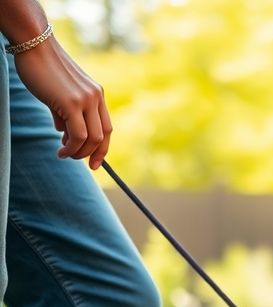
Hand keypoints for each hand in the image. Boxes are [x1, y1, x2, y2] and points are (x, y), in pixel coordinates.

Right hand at [13, 36, 111, 168]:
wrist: (35, 46)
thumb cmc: (42, 69)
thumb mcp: (59, 94)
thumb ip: (65, 114)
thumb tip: (64, 134)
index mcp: (97, 95)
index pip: (107, 128)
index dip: (102, 148)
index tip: (94, 163)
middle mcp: (96, 97)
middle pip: (103, 136)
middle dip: (93, 154)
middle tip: (78, 162)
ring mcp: (86, 100)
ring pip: (92, 138)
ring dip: (79, 152)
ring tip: (64, 155)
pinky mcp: (72, 103)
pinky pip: (78, 134)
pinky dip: (72, 147)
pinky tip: (61, 150)